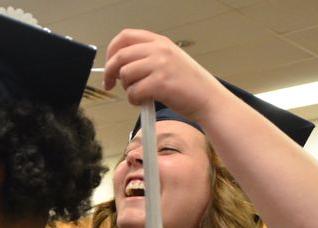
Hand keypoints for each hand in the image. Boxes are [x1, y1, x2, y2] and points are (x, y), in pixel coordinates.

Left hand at [103, 29, 222, 122]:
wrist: (208, 98)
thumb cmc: (188, 84)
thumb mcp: (169, 59)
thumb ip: (147, 57)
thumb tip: (119, 66)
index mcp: (160, 42)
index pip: (125, 36)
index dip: (111, 51)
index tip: (109, 64)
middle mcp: (159, 50)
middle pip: (120, 56)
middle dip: (110, 72)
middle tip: (110, 84)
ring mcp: (160, 65)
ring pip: (125, 75)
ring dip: (127, 88)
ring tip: (139, 94)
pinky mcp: (160, 83)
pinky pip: (133, 92)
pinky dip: (134, 100)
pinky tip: (144, 102)